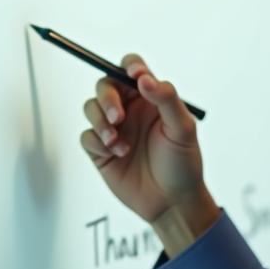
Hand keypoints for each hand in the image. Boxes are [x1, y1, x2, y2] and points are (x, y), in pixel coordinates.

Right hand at [80, 54, 219, 255]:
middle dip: (107, 98)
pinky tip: (117, 154)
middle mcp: (129, 109)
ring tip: (117, 142)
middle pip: (105, 85)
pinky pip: (86, 136)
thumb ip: (166, 99)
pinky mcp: (100, 151)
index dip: (130, 66)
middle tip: (118, 117)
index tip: (134, 75)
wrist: (172, 202)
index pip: (132, 69)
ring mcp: (114, 129)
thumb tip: (144, 79)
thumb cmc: (183, 163)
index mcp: (150, 98)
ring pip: (91, 107)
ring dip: (100, 121)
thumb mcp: (182, 128)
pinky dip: (97, 142)